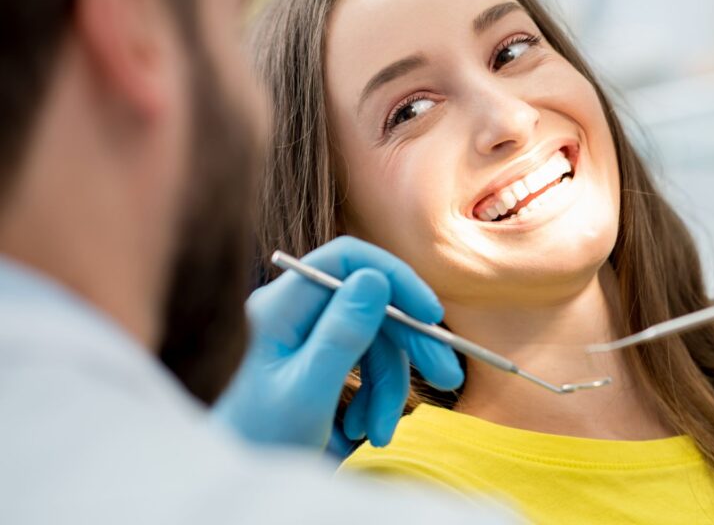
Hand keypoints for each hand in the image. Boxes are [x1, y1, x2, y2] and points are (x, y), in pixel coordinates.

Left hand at [213, 237, 463, 454]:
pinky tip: (361, 433)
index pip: (347, 260)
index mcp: (281, 307)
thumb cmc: (257, 441)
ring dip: (388, 389)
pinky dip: (372, 399)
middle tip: (448, 378)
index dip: (395, 278)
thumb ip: (342, 334)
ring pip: (372, 342)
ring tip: (379, 434)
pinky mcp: (316, 362)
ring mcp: (304, 337)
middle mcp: (293, 313)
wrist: (235, 483)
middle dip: (408, 346)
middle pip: (369, 305)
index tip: (431, 315)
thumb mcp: (307, 392)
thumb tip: (376, 277)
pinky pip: (362, 366)